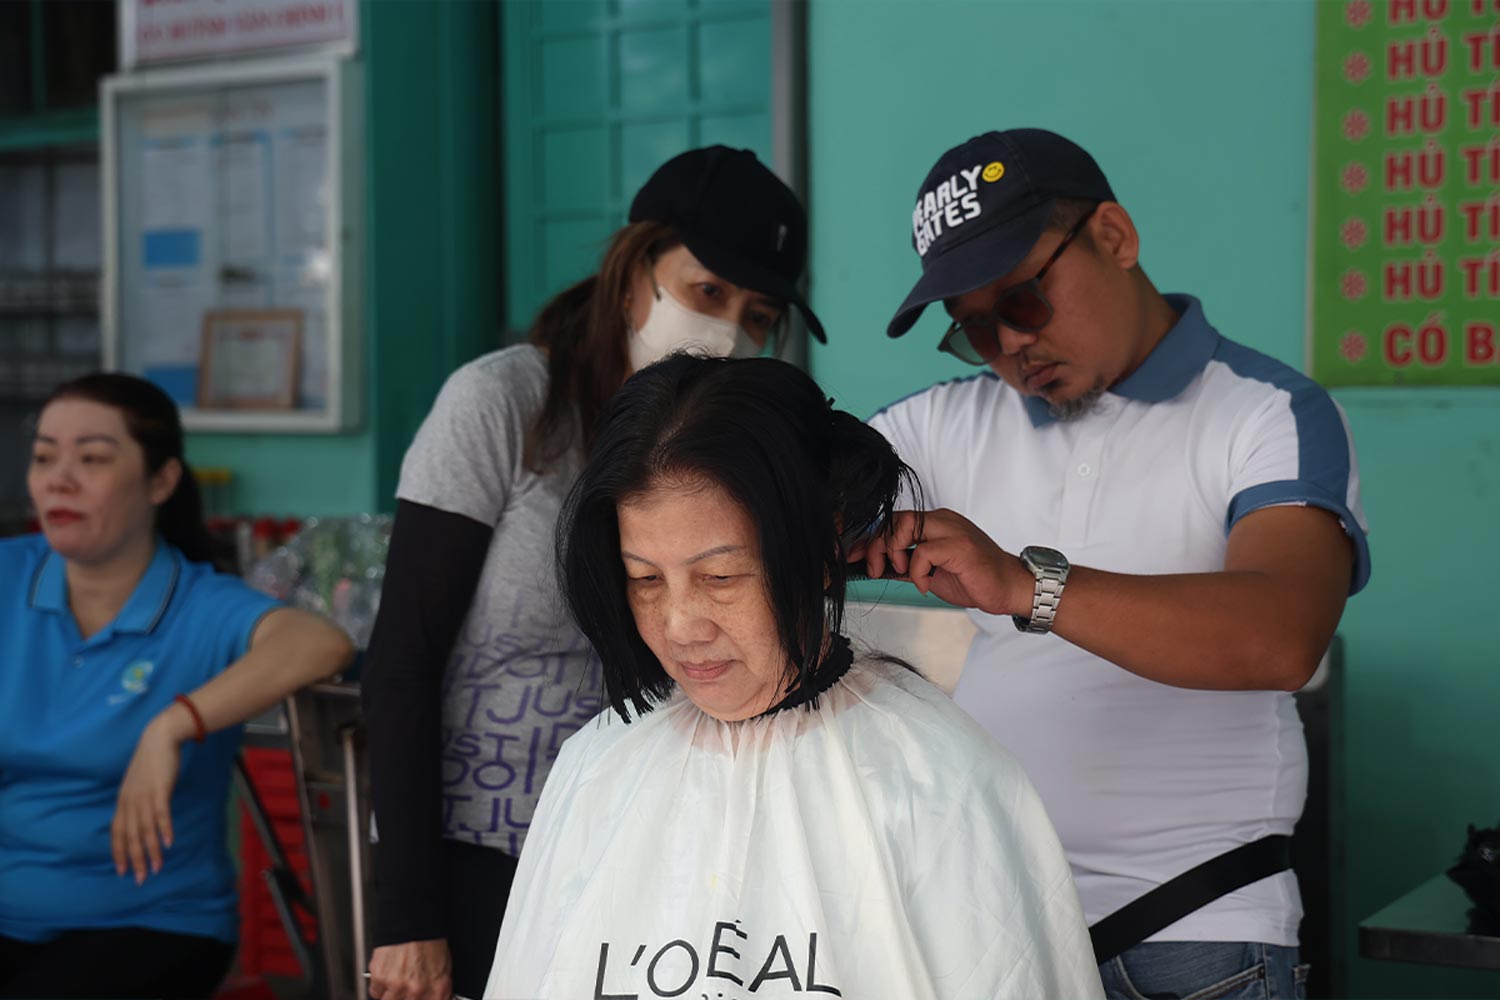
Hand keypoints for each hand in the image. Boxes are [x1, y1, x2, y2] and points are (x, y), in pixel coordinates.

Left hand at [111, 711, 187, 883]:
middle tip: (140, 879)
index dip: (119, 852)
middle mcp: (130, 801)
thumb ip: (138, 800)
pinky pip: (161, 813)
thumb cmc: (151, 761)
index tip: (121, 871)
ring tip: (156, 868)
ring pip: (145, 829)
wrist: (159, 737)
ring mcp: (144, 795)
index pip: (117, 832)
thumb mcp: (139, 783)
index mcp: (123, 800)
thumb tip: (142, 817)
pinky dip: (164, 829)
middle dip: (135, 859)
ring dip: (151, 850)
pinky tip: (168, 843)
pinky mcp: (160, 789)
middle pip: (131, 836)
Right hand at [368, 939, 452, 999]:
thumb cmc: (429, 938)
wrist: (412, 919)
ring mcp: (397, 986)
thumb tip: (437, 996)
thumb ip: (439, 987)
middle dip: (406, 997)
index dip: (424, 999)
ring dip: (392, 994)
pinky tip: (388, 974)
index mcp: (437, 988)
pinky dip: (380, 986)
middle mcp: (417, 990)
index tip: (421, 996)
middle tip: (407, 986)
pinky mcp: (380, 978)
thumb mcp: (445, 965)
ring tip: (397, 981)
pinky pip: (375, 992)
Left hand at [862, 508, 1032, 615]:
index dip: (869, 538)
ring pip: (906, 525)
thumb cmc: (973, 579)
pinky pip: (923, 551)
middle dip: (876, 545)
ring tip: (903, 573)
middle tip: (876, 570)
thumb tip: (875, 567)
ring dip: (894, 553)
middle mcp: (942, 520)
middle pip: (895, 519)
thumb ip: (906, 565)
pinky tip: (926, 585)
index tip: (853, 556)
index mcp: (935, 523)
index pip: (894, 521)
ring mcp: (952, 530)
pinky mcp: (960, 546)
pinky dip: (916, 572)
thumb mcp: (930, 572)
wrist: (1009, 588)